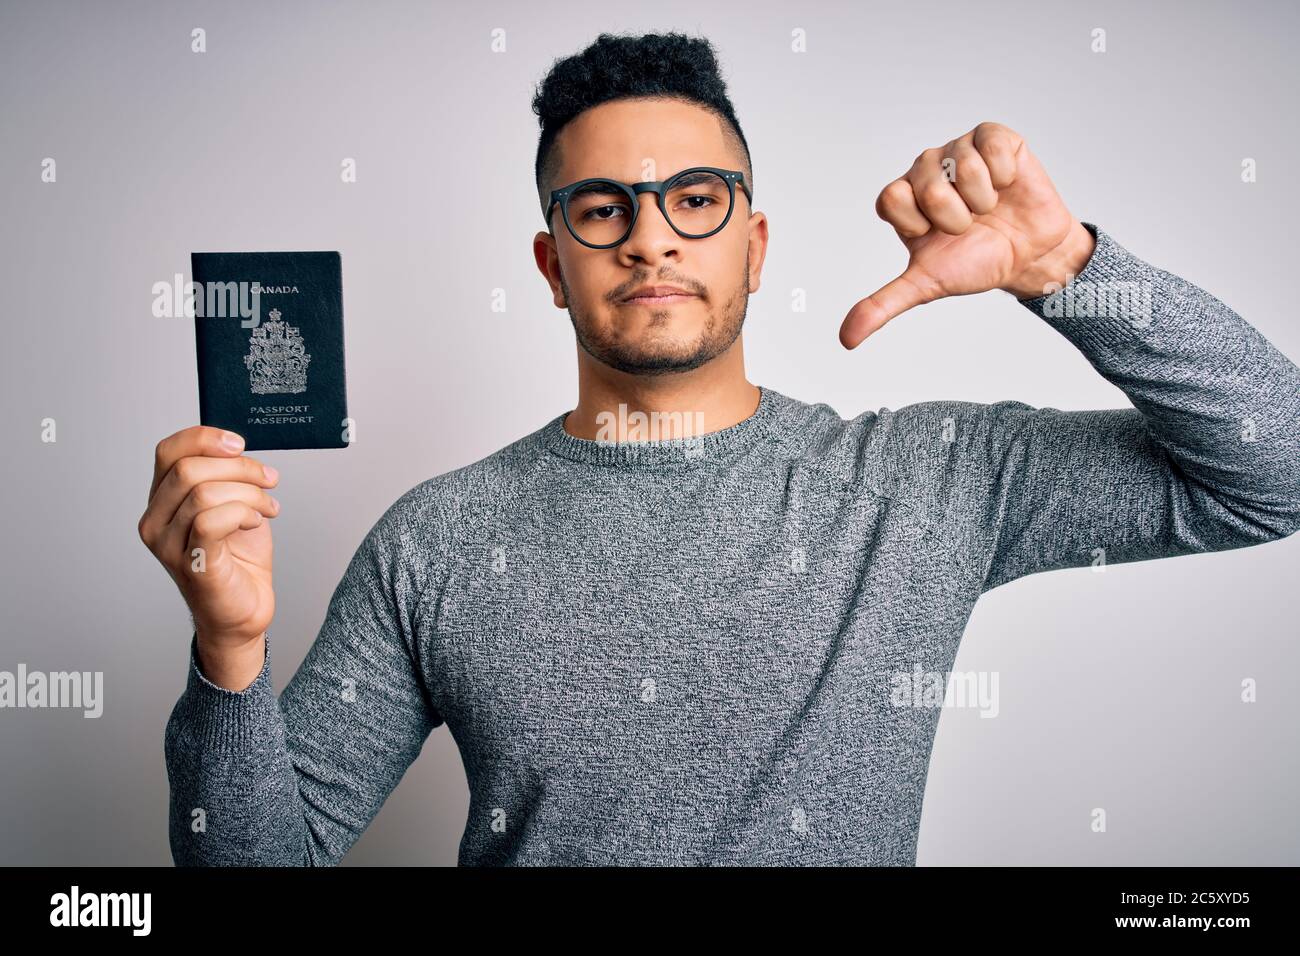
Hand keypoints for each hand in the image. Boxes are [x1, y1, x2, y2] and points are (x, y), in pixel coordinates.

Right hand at [138, 426, 280, 653]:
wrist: (244, 611)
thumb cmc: (238, 559)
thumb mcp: (233, 505)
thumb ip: (226, 477)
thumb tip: (237, 446)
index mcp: (162, 500)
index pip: (169, 451)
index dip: (205, 438)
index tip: (240, 444)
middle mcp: (155, 521)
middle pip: (188, 468)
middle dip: (240, 467)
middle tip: (269, 479)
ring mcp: (168, 545)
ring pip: (203, 492)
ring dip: (249, 493)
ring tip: (268, 506)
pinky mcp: (190, 563)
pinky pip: (211, 520)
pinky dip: (243, 513)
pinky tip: (257, 522)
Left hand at [840, 121, 1095, 347]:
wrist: (1029, 257)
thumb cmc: (975, 263)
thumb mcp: (925, 285)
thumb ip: (882, 305)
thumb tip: (846, 340)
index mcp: (903, 198)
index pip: (890, 199)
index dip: (918, 223)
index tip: (934, 236)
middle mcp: (926, 169)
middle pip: (926, 185)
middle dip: (954, 216)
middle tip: (968, 225)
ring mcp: (959, 149)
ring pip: (961, 165)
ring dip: (982, 199)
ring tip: (989, 207)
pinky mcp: (993, 137)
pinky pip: (991, 145)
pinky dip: (1004, 173)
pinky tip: (1007, 185)